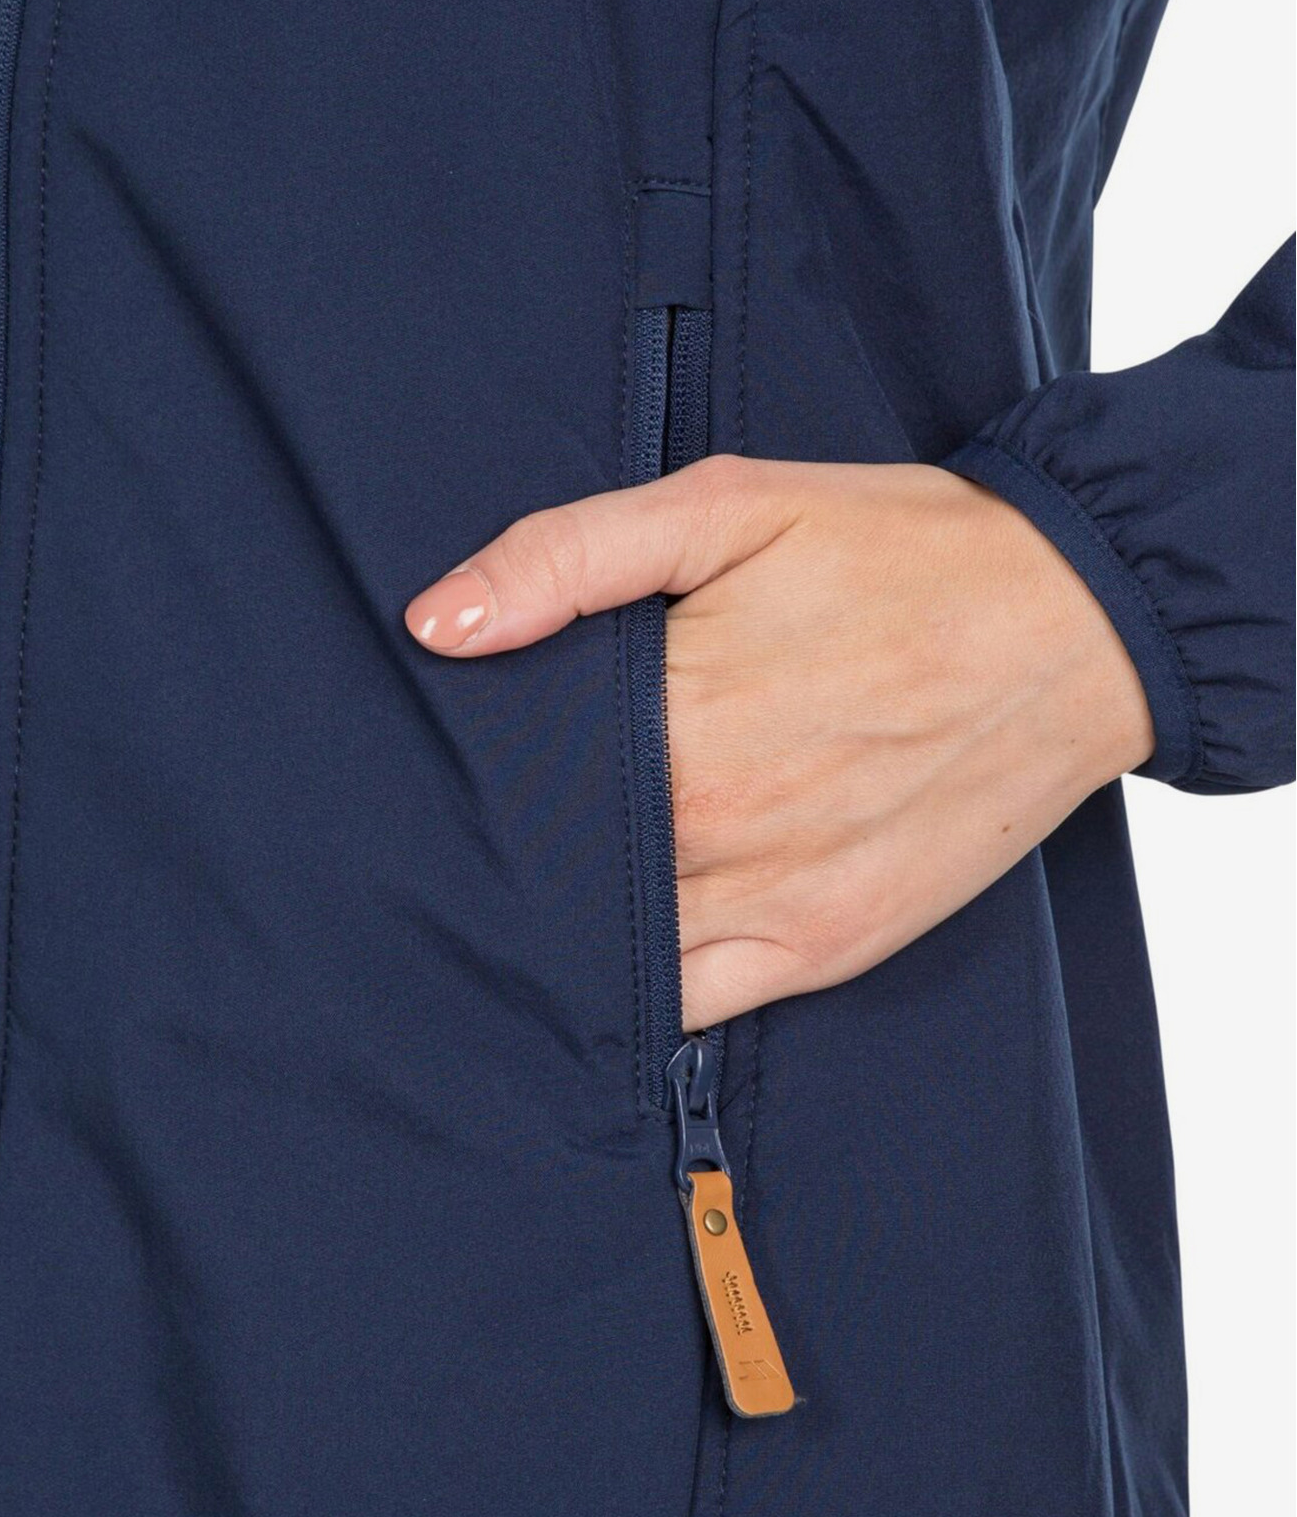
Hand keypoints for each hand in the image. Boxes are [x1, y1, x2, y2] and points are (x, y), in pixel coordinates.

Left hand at [404, 457, 1153, 1027]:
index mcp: (684, 721)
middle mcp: (722, 831)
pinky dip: (638, 995)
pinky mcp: (827, 947)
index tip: (438, 773)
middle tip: (444, 844)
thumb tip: (437, 625)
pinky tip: (599, 965)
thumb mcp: (728, 506)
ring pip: (612, 954)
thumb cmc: (898, 551)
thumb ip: (568, 557)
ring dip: (557, 935)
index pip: (522, 787)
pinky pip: (695, 1009)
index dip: (473, 783)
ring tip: (506, 907)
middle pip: (556, 875)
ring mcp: (777, 906)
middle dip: (503, 860)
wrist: (1078, 620)